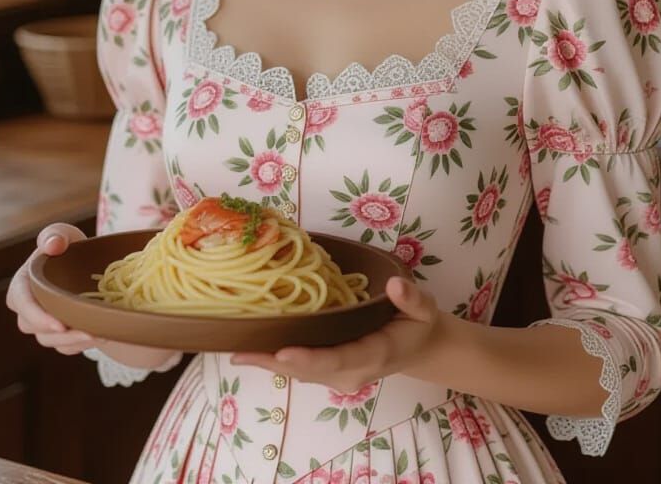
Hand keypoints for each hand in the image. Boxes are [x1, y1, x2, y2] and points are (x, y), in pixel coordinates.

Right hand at [5, 222, 96, 354]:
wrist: (82, 262)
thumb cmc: (66, 247)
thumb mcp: (61, 234)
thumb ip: (54, 235)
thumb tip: (52, 245)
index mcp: (21, 285)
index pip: (23, 305)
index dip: (39, 317)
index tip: (60, 325)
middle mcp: (27, 310)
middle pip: (37, 329)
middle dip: (63, 334)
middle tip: (89, 332)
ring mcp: (42, 325)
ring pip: (52, 341)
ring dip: (75, 341)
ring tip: (101, 334)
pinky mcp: (57, 335)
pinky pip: (66, 347)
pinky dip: (82, 345)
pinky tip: (102, 336)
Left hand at [230, 277, 445, 393]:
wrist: (420, 347)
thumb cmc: (418, 325)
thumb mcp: (425, 309)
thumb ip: (412, 299)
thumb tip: (395, 285)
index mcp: (373, 355)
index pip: (337, 359)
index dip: (308, 358)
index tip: (282, 353)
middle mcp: (350, 372)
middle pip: (308, 370)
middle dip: (274, 362)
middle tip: (240, 350)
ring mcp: (338, 375)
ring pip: (299, 372)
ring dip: (268, 363)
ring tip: (236, 349)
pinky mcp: (329, 369)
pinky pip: (299, 367)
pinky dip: (274, 360)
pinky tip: (249, 349)